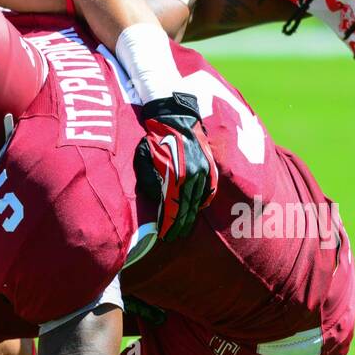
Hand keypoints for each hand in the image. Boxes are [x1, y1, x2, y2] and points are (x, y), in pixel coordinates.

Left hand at [135, 92, 218, 239]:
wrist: (176, 116)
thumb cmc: (155, 137)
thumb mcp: (144, 157)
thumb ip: (149, 180)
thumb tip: (157, 200)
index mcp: (175, 176)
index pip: (172, 208)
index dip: (168, 224)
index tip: (164, 236)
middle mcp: (192, 177)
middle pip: (186, 209)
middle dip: (179, 226)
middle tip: (174, 238)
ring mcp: (204, 172)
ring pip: (197, 202)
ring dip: (190, 217)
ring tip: (184, 228)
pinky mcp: (210, 167)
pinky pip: (209, 191)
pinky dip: (203, 202)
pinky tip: (198, 210)